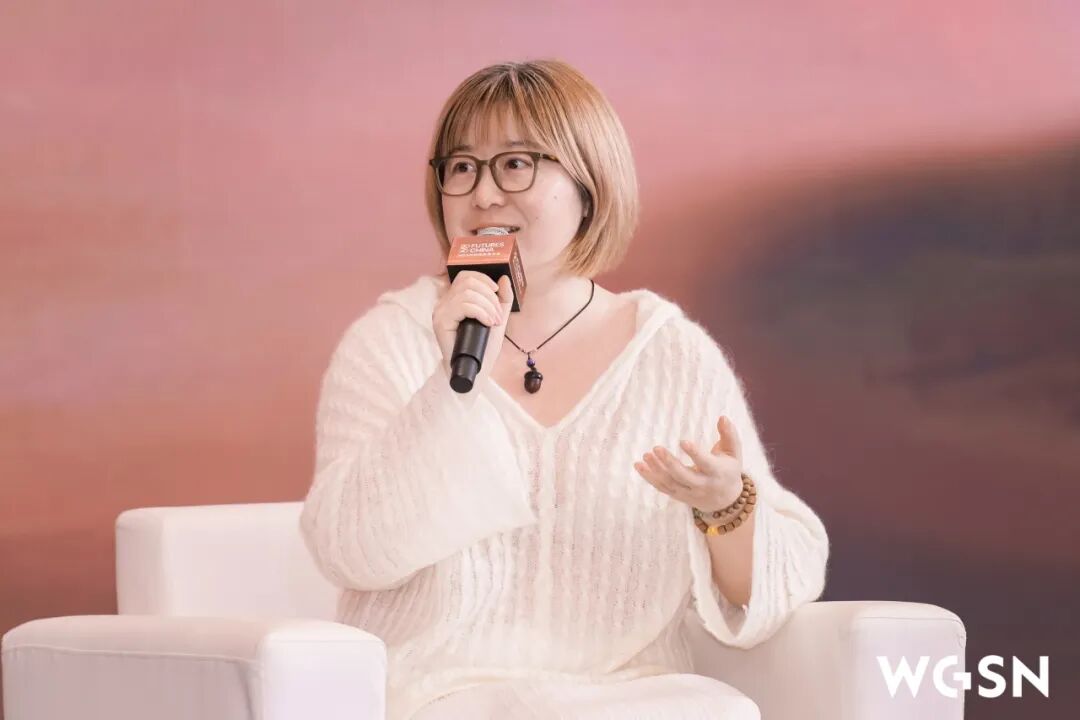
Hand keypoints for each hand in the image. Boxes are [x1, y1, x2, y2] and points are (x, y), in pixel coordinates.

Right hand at [432, 271, 513, 386]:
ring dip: (488, 306)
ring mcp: (440, 312)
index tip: (497, 293)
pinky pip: (463, 306)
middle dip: (489, 296)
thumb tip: (504, 278)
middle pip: (468, 282)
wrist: (474, 372)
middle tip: (497, 316)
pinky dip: (481, 312)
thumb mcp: (497, 318)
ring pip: (467, 293)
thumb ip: (503, 299)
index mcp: (455, 300)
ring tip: (494, 321)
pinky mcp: (441, 322)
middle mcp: (444, 303)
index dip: (484, 279)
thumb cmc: (483, 348)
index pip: (466, 276)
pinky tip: (488, 323)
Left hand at [634, 416, 743, 513]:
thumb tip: (723, 417)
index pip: (705, 463)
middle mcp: (703, 485)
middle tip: (656, 448)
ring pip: (670, 483)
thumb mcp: (734, 452)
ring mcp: (690, 492)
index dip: (695, 453)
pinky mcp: (679, 496)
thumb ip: (730, 434)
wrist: (726, 500)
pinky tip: (638, 466)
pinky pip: (662, 488)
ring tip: (646, 455)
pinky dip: (649, 478)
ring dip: (656, 470)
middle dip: (670, 463)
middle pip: (684, 476)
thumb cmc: (728, 469)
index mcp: (717, 472)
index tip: (682, 441)